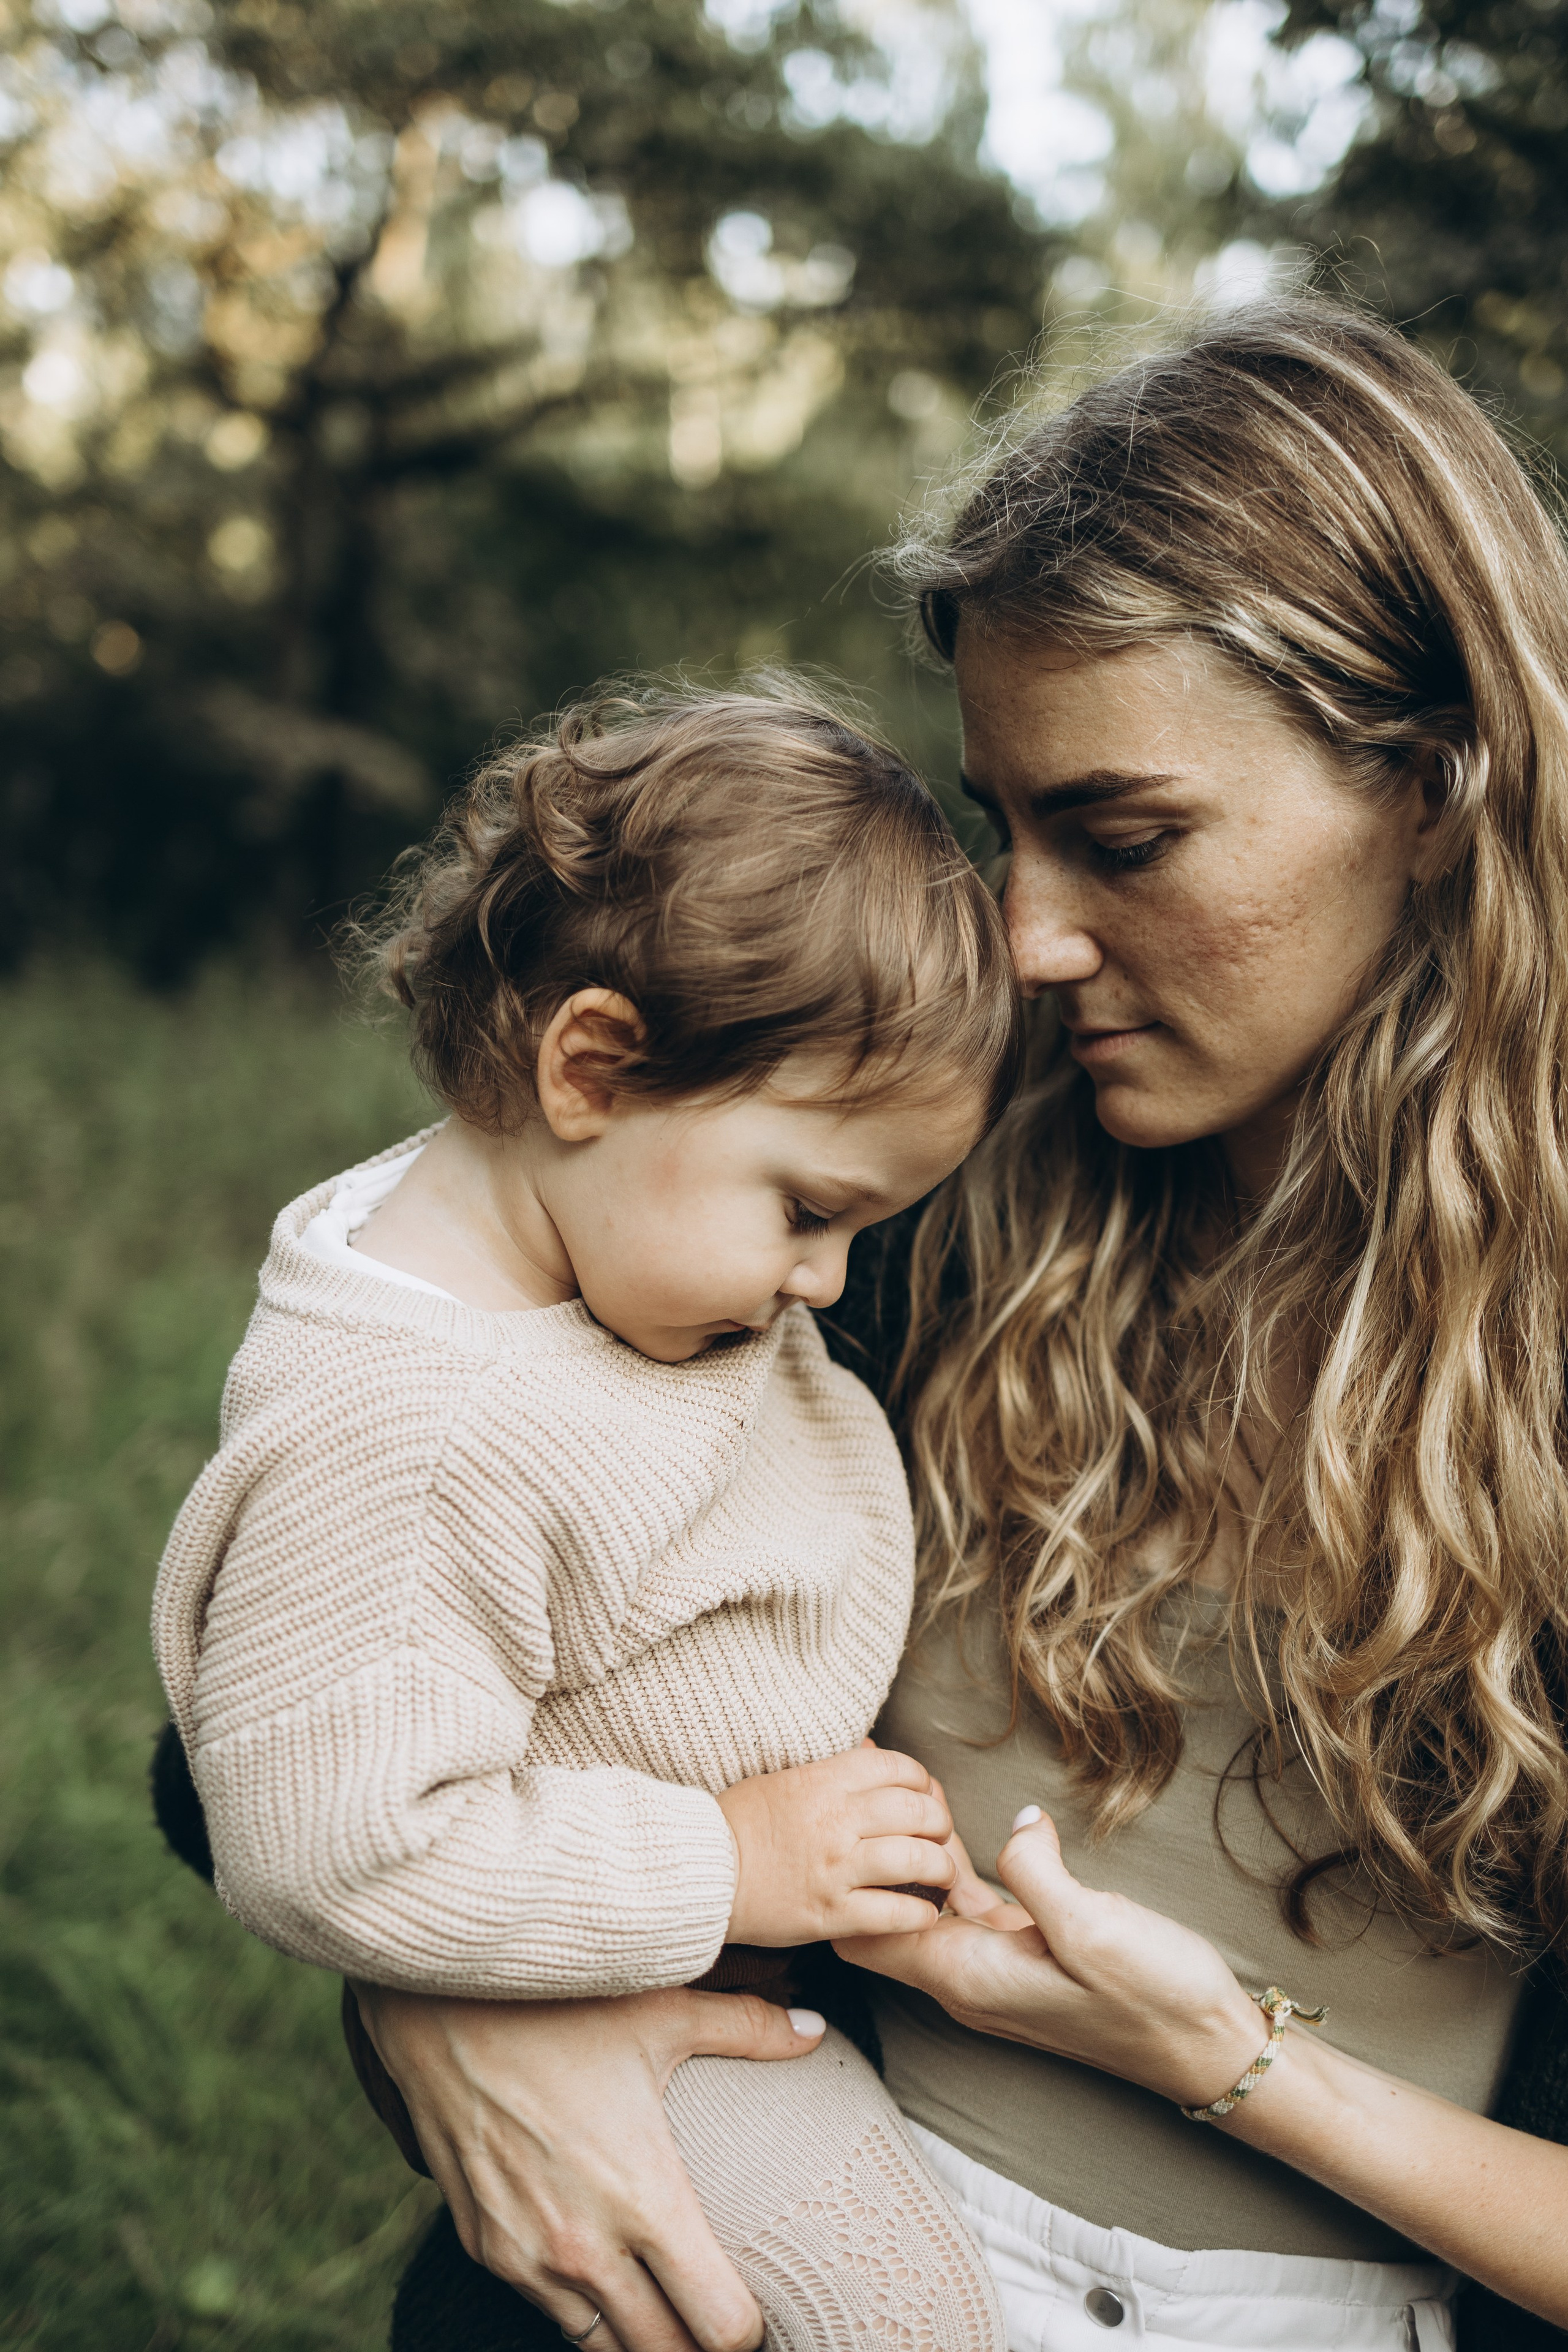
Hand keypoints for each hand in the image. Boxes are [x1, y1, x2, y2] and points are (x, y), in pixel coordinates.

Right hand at [351, 1979, 827, 2351]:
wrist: (438, 2007)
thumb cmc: (558, 2005)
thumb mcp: (662, 2008)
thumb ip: (748, 2027)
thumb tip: (818, 2031)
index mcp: (644, 2198)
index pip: (719, 2324)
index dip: (750, 2329)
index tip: (762, 2308)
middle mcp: (586, 2246)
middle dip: (699, 2344)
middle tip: (721, 2318)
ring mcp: (530, 2258)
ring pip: (604, 2346)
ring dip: (640, 2336)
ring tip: (668, 2306)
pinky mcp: (487, 2250)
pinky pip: (550, 2313)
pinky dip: (583, 2309)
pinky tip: (605, 2275)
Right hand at [716, 1743, 955, 1944]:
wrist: (699, 1874)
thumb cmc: (736, 1824)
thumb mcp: (783, 1780)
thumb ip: (829, 1772)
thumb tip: (869, 1755)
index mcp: (824, 1781)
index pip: (897, 1767)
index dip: (922, 1781)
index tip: (923, 1794)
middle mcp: (837, 1820)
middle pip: (918, 1811)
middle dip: (940, 1823)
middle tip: (939, 1836)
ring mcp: (837, 1869)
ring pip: (917, 1860)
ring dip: (942, 1869)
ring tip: (942, 1875)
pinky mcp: (832, 1914)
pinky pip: (896, 1913)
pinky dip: (921, 1914)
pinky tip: (925, 1913)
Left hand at [834, 1804, 1262, 2108]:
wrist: (1206, 2045)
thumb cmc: (1154, 1998)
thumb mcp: (1093, 1929)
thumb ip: (1035, 1871)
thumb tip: (1013, 1821)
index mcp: (966, 1977)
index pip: (859, 1935)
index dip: (845, 1874)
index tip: (847, 1811)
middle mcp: (966, 1978)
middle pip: (880, 1914)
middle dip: (868, 1852)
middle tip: (872, 1780)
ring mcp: (992, 1966)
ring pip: (920, 1905)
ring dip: (908, 1852)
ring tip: (899, 1785)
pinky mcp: (1022, 1952)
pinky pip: (962, 1905)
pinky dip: (948, 1863)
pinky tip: (953, 1821)